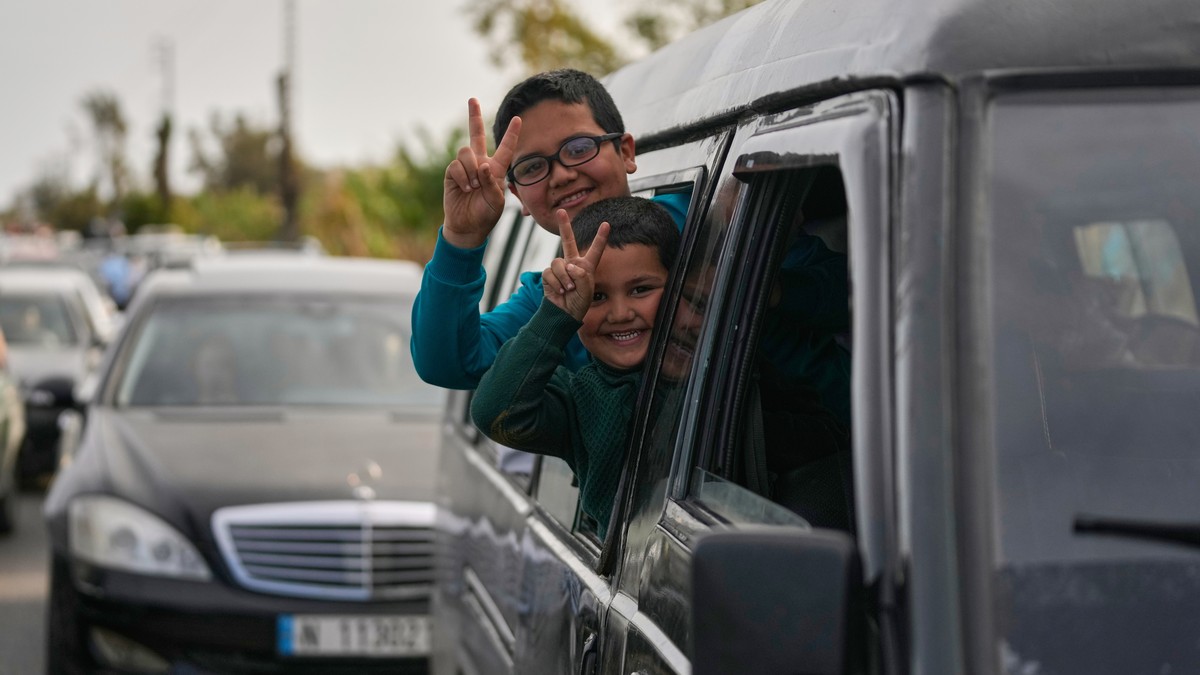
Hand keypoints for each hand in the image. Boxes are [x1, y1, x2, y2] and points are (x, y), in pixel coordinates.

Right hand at [442, 98, 521, 248]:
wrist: (467, 226)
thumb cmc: (486, 214)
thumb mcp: (497, 201)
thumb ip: (493, 183)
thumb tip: (483, 164)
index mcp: (497, 169)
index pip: (505, 148)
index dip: (511, 134)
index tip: (518, 119)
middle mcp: (480, 163)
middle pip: (476, 134)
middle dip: (473, 116)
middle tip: (472, 99)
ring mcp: (465, 167)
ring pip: (466, 151)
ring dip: (471, 169)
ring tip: (474, 187)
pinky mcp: (452, 173)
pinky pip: (456, 165)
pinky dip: (462, 177)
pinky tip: (466, 188)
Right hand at [542, 209, 609, 320]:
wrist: (564, 314)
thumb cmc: (579, 303)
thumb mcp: (587, 290)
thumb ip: (581, 275)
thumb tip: (569, 265)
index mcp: (587, 266)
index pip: (595, 249)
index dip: (600, 237)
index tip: (606, 224)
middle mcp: (573, 264)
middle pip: (568, 241)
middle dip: (564, 226)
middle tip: (561, 211)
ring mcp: (560, 268)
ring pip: (559, 262)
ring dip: (564, 277)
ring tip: (569, 289)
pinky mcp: (548, 275)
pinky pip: (550, 272)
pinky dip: (556, 283)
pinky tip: (560, 292)